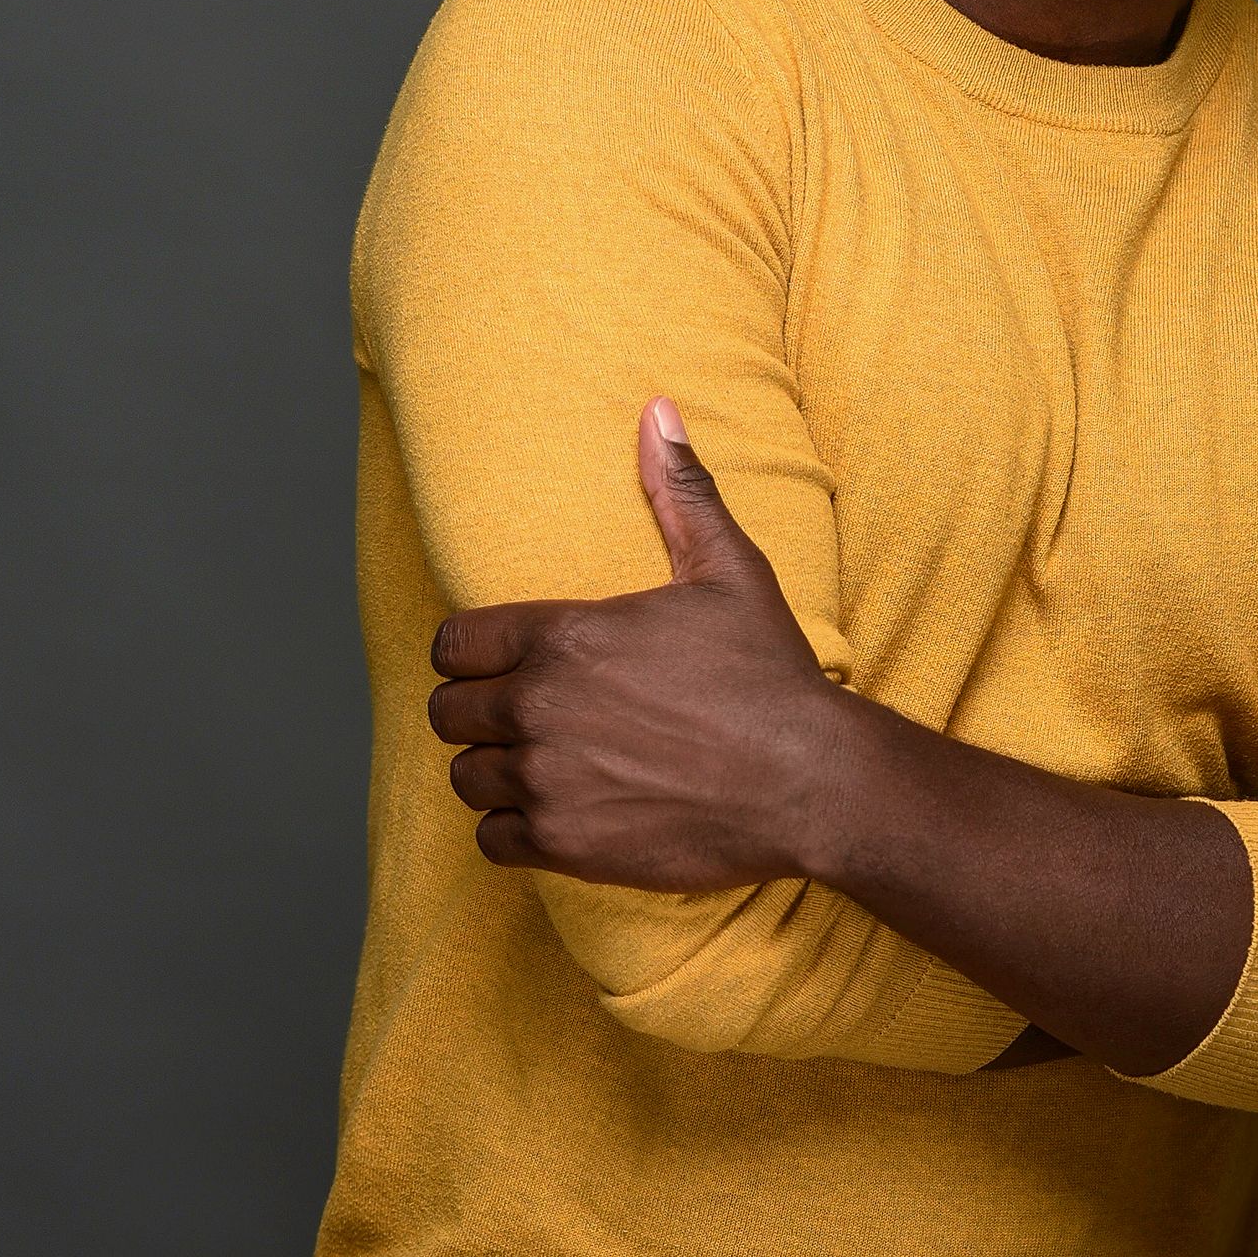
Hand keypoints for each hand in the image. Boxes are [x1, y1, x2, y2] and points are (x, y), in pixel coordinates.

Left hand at [429, 400, 846, 886]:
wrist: (810, 782)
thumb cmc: (769, 677)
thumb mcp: (730, 571)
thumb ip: (680, 491)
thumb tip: (658, 412)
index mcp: (564, 636)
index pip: (453, 644)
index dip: (473, 655)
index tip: (503, 666)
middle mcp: (540, 707)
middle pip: (447, 712)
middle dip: (479, 712)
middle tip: (526, 718)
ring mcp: (547, 780)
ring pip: (466, 776)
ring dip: (496, 771)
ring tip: (544, 766)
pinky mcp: (563, 844)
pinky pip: (490, 840)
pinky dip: (513, 830)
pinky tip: (558, 813)